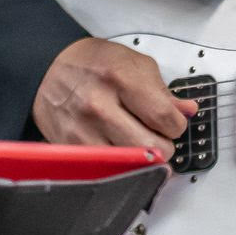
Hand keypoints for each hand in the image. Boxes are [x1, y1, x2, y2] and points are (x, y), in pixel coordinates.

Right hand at [32, 37, 194, 157]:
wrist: (48, 70)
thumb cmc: (93, 64)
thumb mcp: (134, 63)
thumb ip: (164, 90)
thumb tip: (187, 111)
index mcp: (121, 78)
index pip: (166, 119)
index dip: (177, 126)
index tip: (173, 124)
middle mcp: (100, 105)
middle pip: (153, 148)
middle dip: (164, 146)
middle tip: (158, 137)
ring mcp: (83, 130)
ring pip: (131, 165)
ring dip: (142, 160)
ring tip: (138, 144)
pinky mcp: (71, 149)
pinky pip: (107, 170)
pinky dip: (119, 166)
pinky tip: (119, 151)